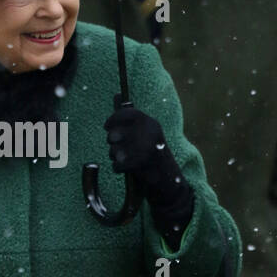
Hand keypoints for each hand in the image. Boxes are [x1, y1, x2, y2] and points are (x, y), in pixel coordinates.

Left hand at [104, 104, 193, 238]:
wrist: (170, 181)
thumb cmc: (152, 154)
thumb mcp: (145, 132)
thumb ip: (129, 114)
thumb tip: (117, 95)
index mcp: (152, 123)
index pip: (128, 112)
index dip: (113, 118)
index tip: (106, 126)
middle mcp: (151, 133)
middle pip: (115, 134)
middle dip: (112, 143)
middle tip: (118, 148)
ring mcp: (148, 149)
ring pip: (114, 150)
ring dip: (114, 156)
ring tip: (123, 158)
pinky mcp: (143, 165)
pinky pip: (118, 164)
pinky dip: (117, 168)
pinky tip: (123, 169)